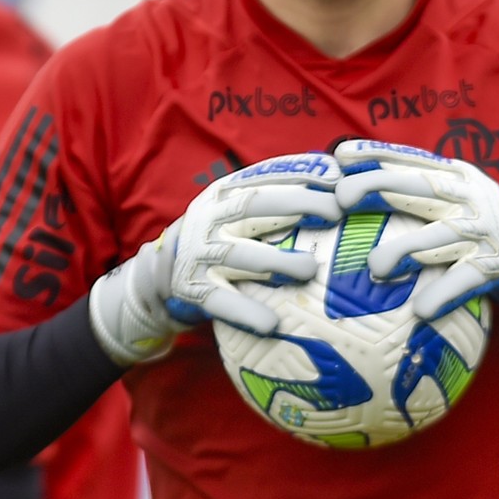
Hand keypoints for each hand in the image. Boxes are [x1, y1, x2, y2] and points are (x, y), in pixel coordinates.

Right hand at [88, 152, 341, 364]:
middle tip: (334, 212)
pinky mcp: (194, 290)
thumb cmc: (222, 236)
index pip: (265, 175)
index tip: (336, 178)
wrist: (161, 272)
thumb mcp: (237, 208)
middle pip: (254, 206)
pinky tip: (271, 324)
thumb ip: (276, 195)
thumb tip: (337, 180)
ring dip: (276, 260)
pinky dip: (245, 312)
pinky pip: (221, 302)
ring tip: (310, 268)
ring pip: (239, 255)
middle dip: (296, 205)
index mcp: (225, 193)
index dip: (301, 174)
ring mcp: (200, 254)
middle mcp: (210, 218)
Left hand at [333, 140, 498, 338]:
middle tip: (341, 197)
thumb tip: (352, 187)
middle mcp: (470, 198)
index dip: (377, 155)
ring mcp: (486, 231)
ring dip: (406, 250)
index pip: (411, 160)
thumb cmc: (482, 230)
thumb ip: (416, 194)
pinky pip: (468, 280)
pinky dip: (445, 294)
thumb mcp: (455, 202)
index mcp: (456, 177)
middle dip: (379, 188)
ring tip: (375, 268)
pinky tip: (421, 310)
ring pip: (440, 237)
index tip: (341, 154)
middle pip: (419, 188)